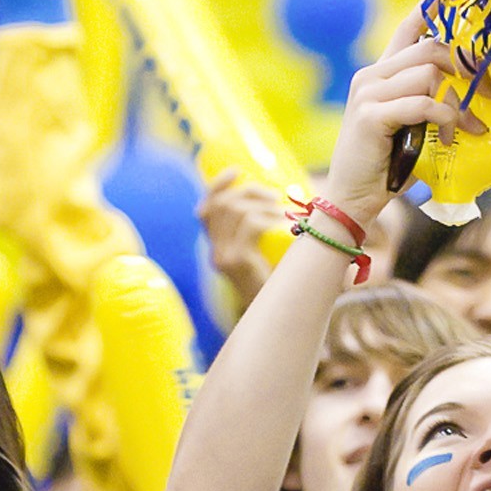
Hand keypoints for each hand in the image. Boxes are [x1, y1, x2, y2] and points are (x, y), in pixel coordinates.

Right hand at [198, 171, 286, 306]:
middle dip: (248, 191)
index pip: (206, 209)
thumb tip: (284, 197)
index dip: (217, 186)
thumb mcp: (268, 254)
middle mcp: (215, 252)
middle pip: (221, 204)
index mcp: (218, 248)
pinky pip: (250, 225)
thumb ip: (263, 231)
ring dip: (262, 203)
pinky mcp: (237, 262)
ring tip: (283, 212)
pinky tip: (284, 224)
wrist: (283, 318)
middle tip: (274, 197)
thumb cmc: (282, 283)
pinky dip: (268, 217)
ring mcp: (223, 257)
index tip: (236, 172)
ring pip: (234, 210)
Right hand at [322, 14, 482, 232]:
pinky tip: (449, 138)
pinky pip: (421, 103)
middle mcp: (371, 76)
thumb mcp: (411, 127)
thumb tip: (471, 95)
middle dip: (465, 66)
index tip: (455, 1)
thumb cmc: (387, 165)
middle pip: (429, 48)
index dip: (431, 11)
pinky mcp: (371, 115)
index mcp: (380, 74)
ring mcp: (368, 92)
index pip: (407, 30)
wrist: (353, 198)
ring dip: (457, 103)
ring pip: (427, 73)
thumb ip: (428, 103)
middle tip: (488, 93)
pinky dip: (443, 118)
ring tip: (469, 129)